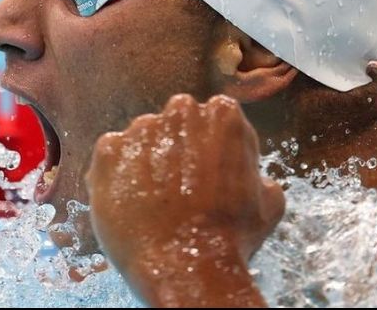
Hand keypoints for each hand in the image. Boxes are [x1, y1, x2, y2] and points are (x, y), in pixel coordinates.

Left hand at [86, 94, 283, 306]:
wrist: (185, 264)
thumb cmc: (231, 237)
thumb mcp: (267, 204)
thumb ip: (258, 176)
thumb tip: (257, 179)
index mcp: (222, 115)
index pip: (214, 117)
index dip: (211, 148)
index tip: (208, 173)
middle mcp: (179, 112)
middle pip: (176, 123)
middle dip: (177, 147)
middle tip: (179, 187)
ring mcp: (140, 129)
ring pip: (142, 138)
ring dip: (146, 160)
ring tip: (153, 200)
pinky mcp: (109, 150)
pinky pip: (112, 152)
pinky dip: (118, 172)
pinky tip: (131, 200)